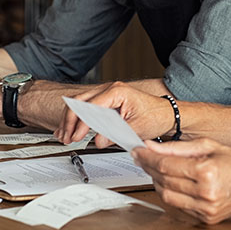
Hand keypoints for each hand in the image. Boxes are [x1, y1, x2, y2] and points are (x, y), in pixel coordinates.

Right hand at [55, 81, 174, 146]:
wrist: (166, 113)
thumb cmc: (156, 116)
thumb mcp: (136, 128)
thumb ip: (115, 134)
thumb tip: (98, 140)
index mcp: (117, 91)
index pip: (91, 106)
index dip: (81, 123)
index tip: (76, 137)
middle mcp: (110, 89)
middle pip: (79, 101)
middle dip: (70, 121)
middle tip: (66, 137)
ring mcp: (107, 93)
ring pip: (79, 103)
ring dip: (70, 119)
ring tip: (64, 135)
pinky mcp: (106, 101)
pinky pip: (86, 106)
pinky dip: (76, 117)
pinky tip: (69, 128)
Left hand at [132, 138, 230, 223]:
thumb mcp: (209, 145)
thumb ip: (178, 146)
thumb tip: (153, 146)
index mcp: (207, 171)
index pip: (166, 164)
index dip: (147, 157)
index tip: (138, 150)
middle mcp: (206, 193)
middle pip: (163, 181)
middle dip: (149, 168)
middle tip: (142, 157)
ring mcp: (205, 209)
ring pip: (167, 196)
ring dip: (157, 182)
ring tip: (156, 169)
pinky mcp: (206, 218)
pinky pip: (178, 207)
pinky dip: (170, 194)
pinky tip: (170, 183)